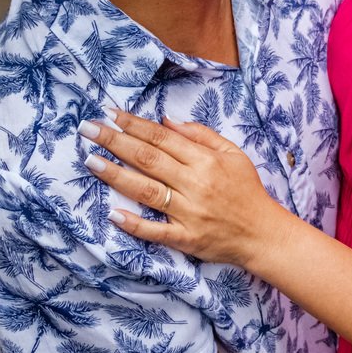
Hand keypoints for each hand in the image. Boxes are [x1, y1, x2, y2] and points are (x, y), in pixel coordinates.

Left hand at [78, 110, 296, 268]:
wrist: (263, 233)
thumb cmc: (247, 190)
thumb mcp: (233, 154)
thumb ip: (202, 135)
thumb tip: (168, 120)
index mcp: (206, 161)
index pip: (162, 137)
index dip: (134, 125)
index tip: (110, 114)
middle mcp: (196, 184)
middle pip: (149, 158)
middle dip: (115, 142)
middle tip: (88, 128)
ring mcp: (190, 213)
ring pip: (147, 190)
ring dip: (116, 175)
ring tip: (91, 162)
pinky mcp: (187, 238)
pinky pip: (157, 231)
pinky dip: (135, 224)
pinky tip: (114, 214)